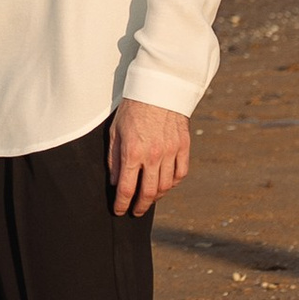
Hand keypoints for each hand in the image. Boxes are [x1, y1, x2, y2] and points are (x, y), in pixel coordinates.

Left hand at [108, 101, 190, 216]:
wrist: (158, 88)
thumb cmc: (132, 109)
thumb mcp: (115, 132)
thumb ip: (114, 159)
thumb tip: (116, 183)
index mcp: (133, 152)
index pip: (127, 188)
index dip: (122, 204)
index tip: (119, 211)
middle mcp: (153, 155)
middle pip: (149, 192)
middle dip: (140, 206)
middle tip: (135, 211)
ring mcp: (171, 151)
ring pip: (166, 186)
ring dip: (157, 197)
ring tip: (149, 199)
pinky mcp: (184, 146)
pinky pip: (181, 173)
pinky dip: (174, 183)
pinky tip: (166, 184)